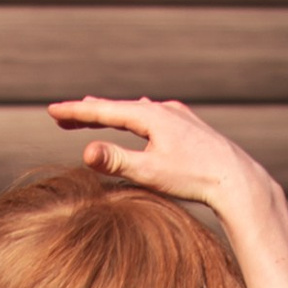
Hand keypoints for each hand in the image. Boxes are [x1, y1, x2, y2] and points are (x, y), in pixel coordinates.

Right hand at [48, 93, 270, 217]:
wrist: (237, 179)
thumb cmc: (194, 178)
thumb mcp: (151, 173)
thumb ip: (117, 161)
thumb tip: (85, 152)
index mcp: (149, 116)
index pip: (103, 111)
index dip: (74, 112)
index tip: (50, 110)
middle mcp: (163, 109)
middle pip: (117, 108)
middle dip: (88, 112)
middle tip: (62, 116)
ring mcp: (178, 116)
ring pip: (136, 111)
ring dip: (113, 113)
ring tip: (94, 112)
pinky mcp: (190, 127)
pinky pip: (154, 117)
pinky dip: (137, 117)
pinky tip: (142, 118)